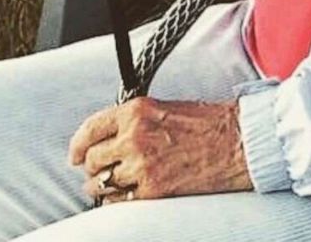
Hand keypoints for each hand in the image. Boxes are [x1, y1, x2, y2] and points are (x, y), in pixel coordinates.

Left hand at [69, 97, 251, 202]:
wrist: (236, 141)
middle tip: (103, 170)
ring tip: (114, 184)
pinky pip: (118, 200)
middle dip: (94, 167)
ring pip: (100, 183)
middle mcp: (134, 136)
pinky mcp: (152, 190)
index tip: (74, 155)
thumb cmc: (207, 123)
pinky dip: (118, 199)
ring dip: (103, 186)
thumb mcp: (165, 108)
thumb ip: (135, 121)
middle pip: (91, 159)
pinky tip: (129, 193)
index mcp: (137, 111)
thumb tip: (110, 138)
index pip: (91, 129)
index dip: (77, 145)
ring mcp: (141, 165)